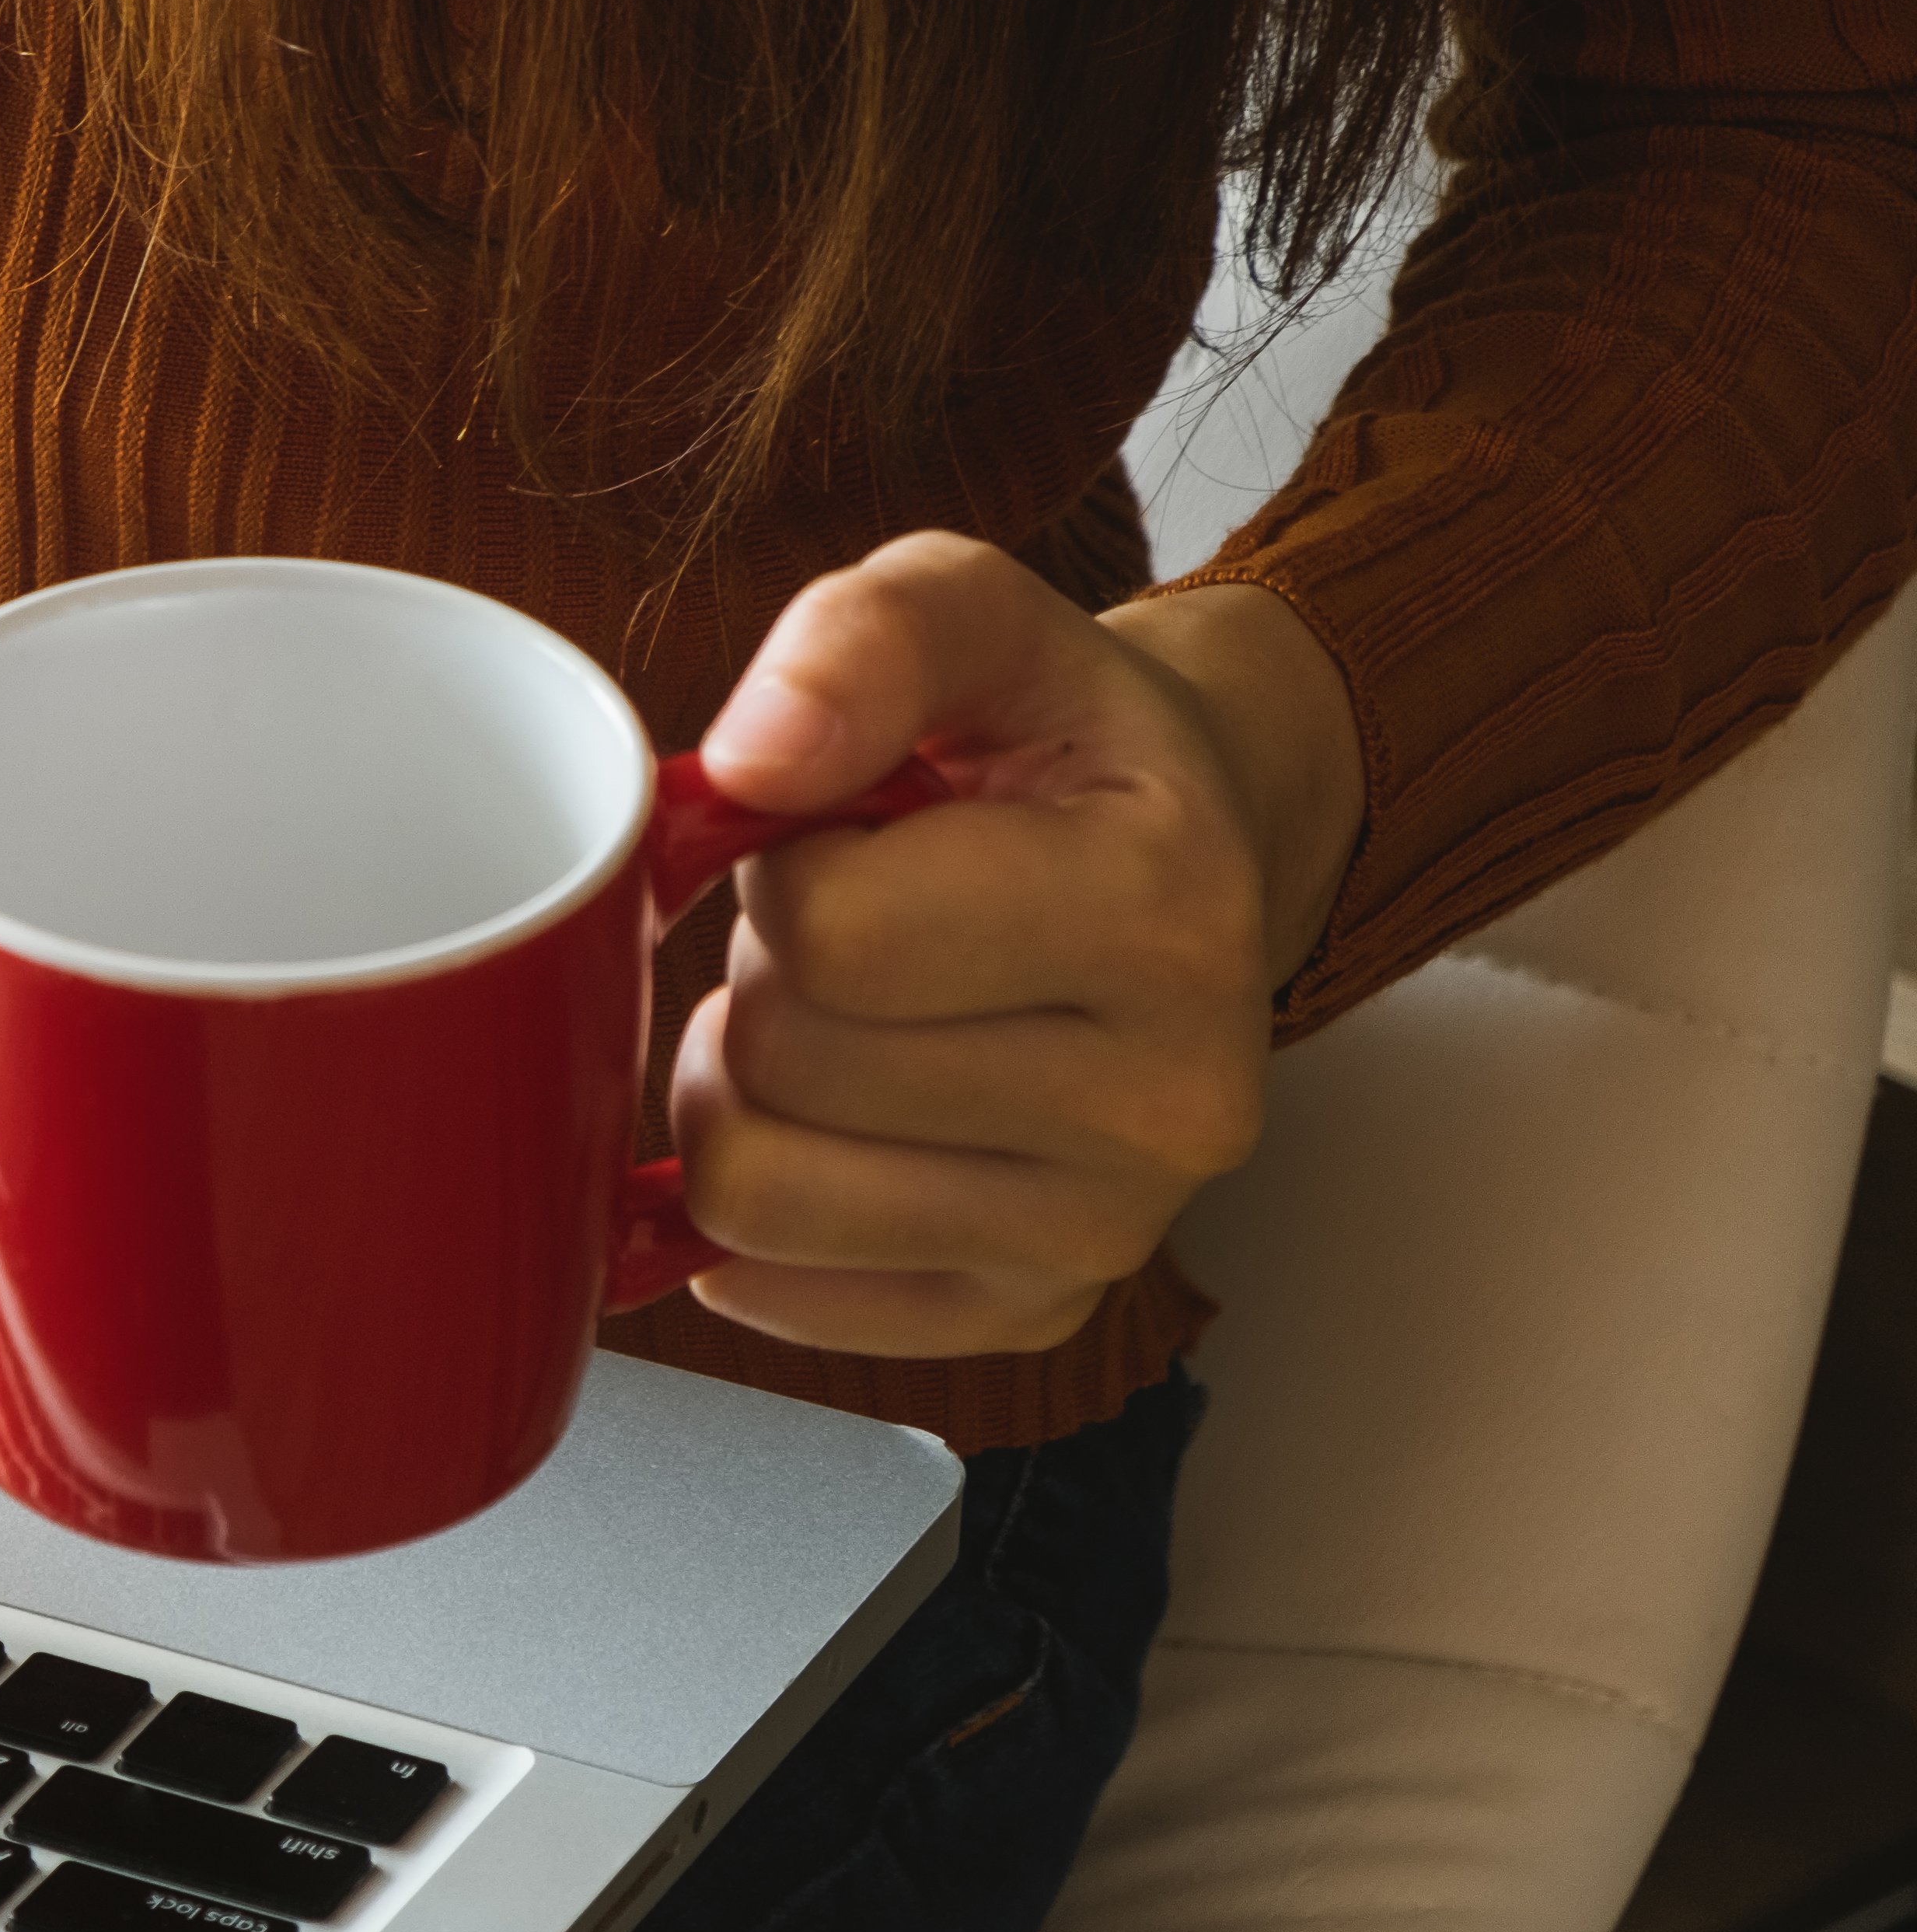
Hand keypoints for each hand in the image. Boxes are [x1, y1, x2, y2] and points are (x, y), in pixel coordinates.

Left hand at [670, 533, 1362, 1356]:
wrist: (1185, 855)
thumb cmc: (1050, 746)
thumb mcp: (973, 622)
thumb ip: (865, 639)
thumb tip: (751, 757)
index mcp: (1169, 909)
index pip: (832, 932)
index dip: (787, 868)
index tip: (848, 837)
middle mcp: (1169, 1099)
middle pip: (782, 1068)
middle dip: (766, 981)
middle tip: (852, 931)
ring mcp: (1107, 1228)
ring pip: (753, 1197)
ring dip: (745, 1095)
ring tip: (840, 1020)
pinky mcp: (1031, 1310)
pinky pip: (776, 1293)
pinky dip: (757, 1213)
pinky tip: (830, 1129)